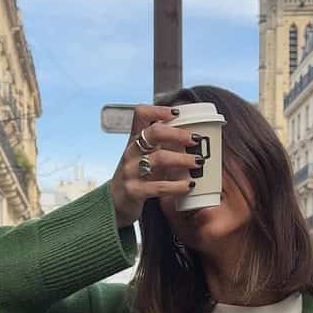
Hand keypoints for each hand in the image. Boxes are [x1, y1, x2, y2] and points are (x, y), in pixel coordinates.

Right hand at [109, 104, 203, 227]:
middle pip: (154, 132)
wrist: (114, 203)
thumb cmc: (136, 175)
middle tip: (195, 139)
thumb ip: (160, 145)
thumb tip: (192, 135)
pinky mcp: (134, 191)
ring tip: (198, 162)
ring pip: (159, 158)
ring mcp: (131, 171)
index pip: (141, 114)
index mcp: (134, 140)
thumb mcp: (143, 156)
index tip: (177, 113)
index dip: (158, 110)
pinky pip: (159, 186)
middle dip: (178, 134)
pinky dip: (177, 186)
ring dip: (182, 159)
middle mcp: (131, 152)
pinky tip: (189, 185)